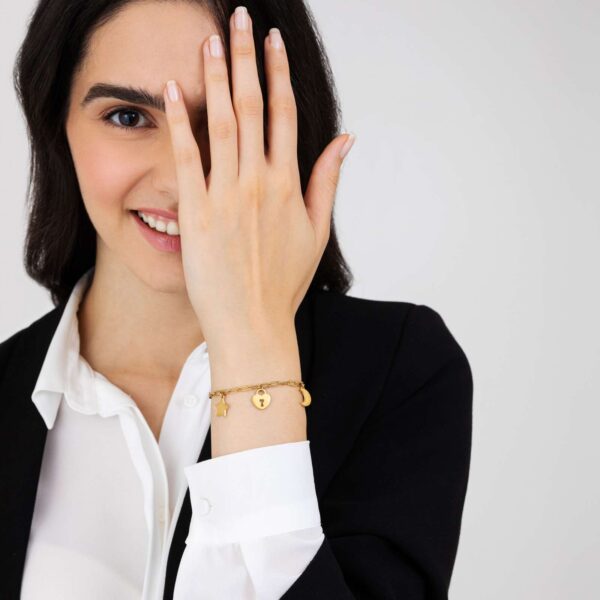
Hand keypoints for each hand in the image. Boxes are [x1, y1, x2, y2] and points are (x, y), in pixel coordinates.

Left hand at [163, 6, 354, 350]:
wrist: (253, 324)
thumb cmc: (284, 284)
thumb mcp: (317, 231)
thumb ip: (328, 181)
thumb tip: (345, 140)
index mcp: (289, 185)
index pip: (284, 115)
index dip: (278, 74)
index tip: (271, 43)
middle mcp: (259, 182)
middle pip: (252, 107)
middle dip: (245, 58)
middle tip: (238, 19)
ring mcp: (226, 196)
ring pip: (221, 123)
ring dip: (215, 77)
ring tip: (209, 40)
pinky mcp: (196, 212)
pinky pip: (187, 158)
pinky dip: (180, 121)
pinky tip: (171, 89)